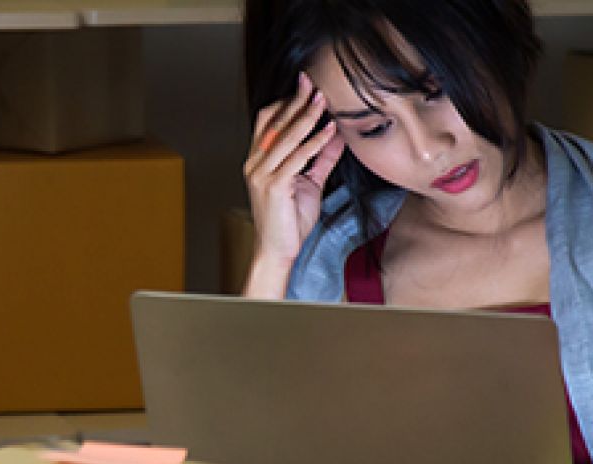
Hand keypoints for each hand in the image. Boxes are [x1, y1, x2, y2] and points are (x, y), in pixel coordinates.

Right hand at [242, 72, 344, 296]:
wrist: (278, 251)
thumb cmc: (289, 221)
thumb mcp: (309, 184)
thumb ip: (321, 159)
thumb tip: (337, 135)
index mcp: (257, 161)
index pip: (267, 121)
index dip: (285, 102)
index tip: (305, 87)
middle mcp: (255, 164)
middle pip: (275, 122)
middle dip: (295, 100)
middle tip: (313, 82)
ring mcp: (262, 174)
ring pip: (286, 137)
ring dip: (307, 116)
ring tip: (323, 99)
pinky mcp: (274, 186)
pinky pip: (297, 158)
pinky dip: (315, 142)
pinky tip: (330, 131)